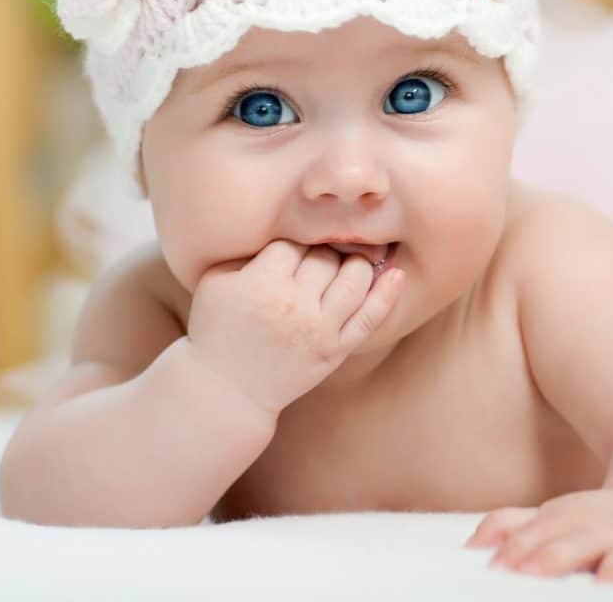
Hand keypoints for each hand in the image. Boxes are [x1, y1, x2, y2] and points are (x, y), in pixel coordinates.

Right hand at [186, 240, 404, 415]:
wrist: (226, 388)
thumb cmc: (217, 329)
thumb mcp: (215, 282)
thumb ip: (246, 250)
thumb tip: (284, 225)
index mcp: (262, 283)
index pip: (293, 244)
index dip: (292, 244)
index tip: (288, 254)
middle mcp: (294, 305)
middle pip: (325, 257)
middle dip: (323, 251)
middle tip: (316, 256)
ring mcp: (319, 329)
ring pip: (354, 279)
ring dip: (356, 263)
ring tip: (345, 261)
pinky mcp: (335, 350)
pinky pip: (370, 318)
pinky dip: (387, 294)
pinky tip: (396, 274)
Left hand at [465, 488, 612, 583]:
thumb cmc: (597, 524)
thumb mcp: (556, 518)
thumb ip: (514, 528)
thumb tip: (472, 546)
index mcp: (567, 521)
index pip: (535, 535)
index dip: (517, 550)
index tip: (498, 569)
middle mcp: (601, 532)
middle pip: (575, 543)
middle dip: (556, 556)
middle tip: (535, 573)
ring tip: (609, 580)